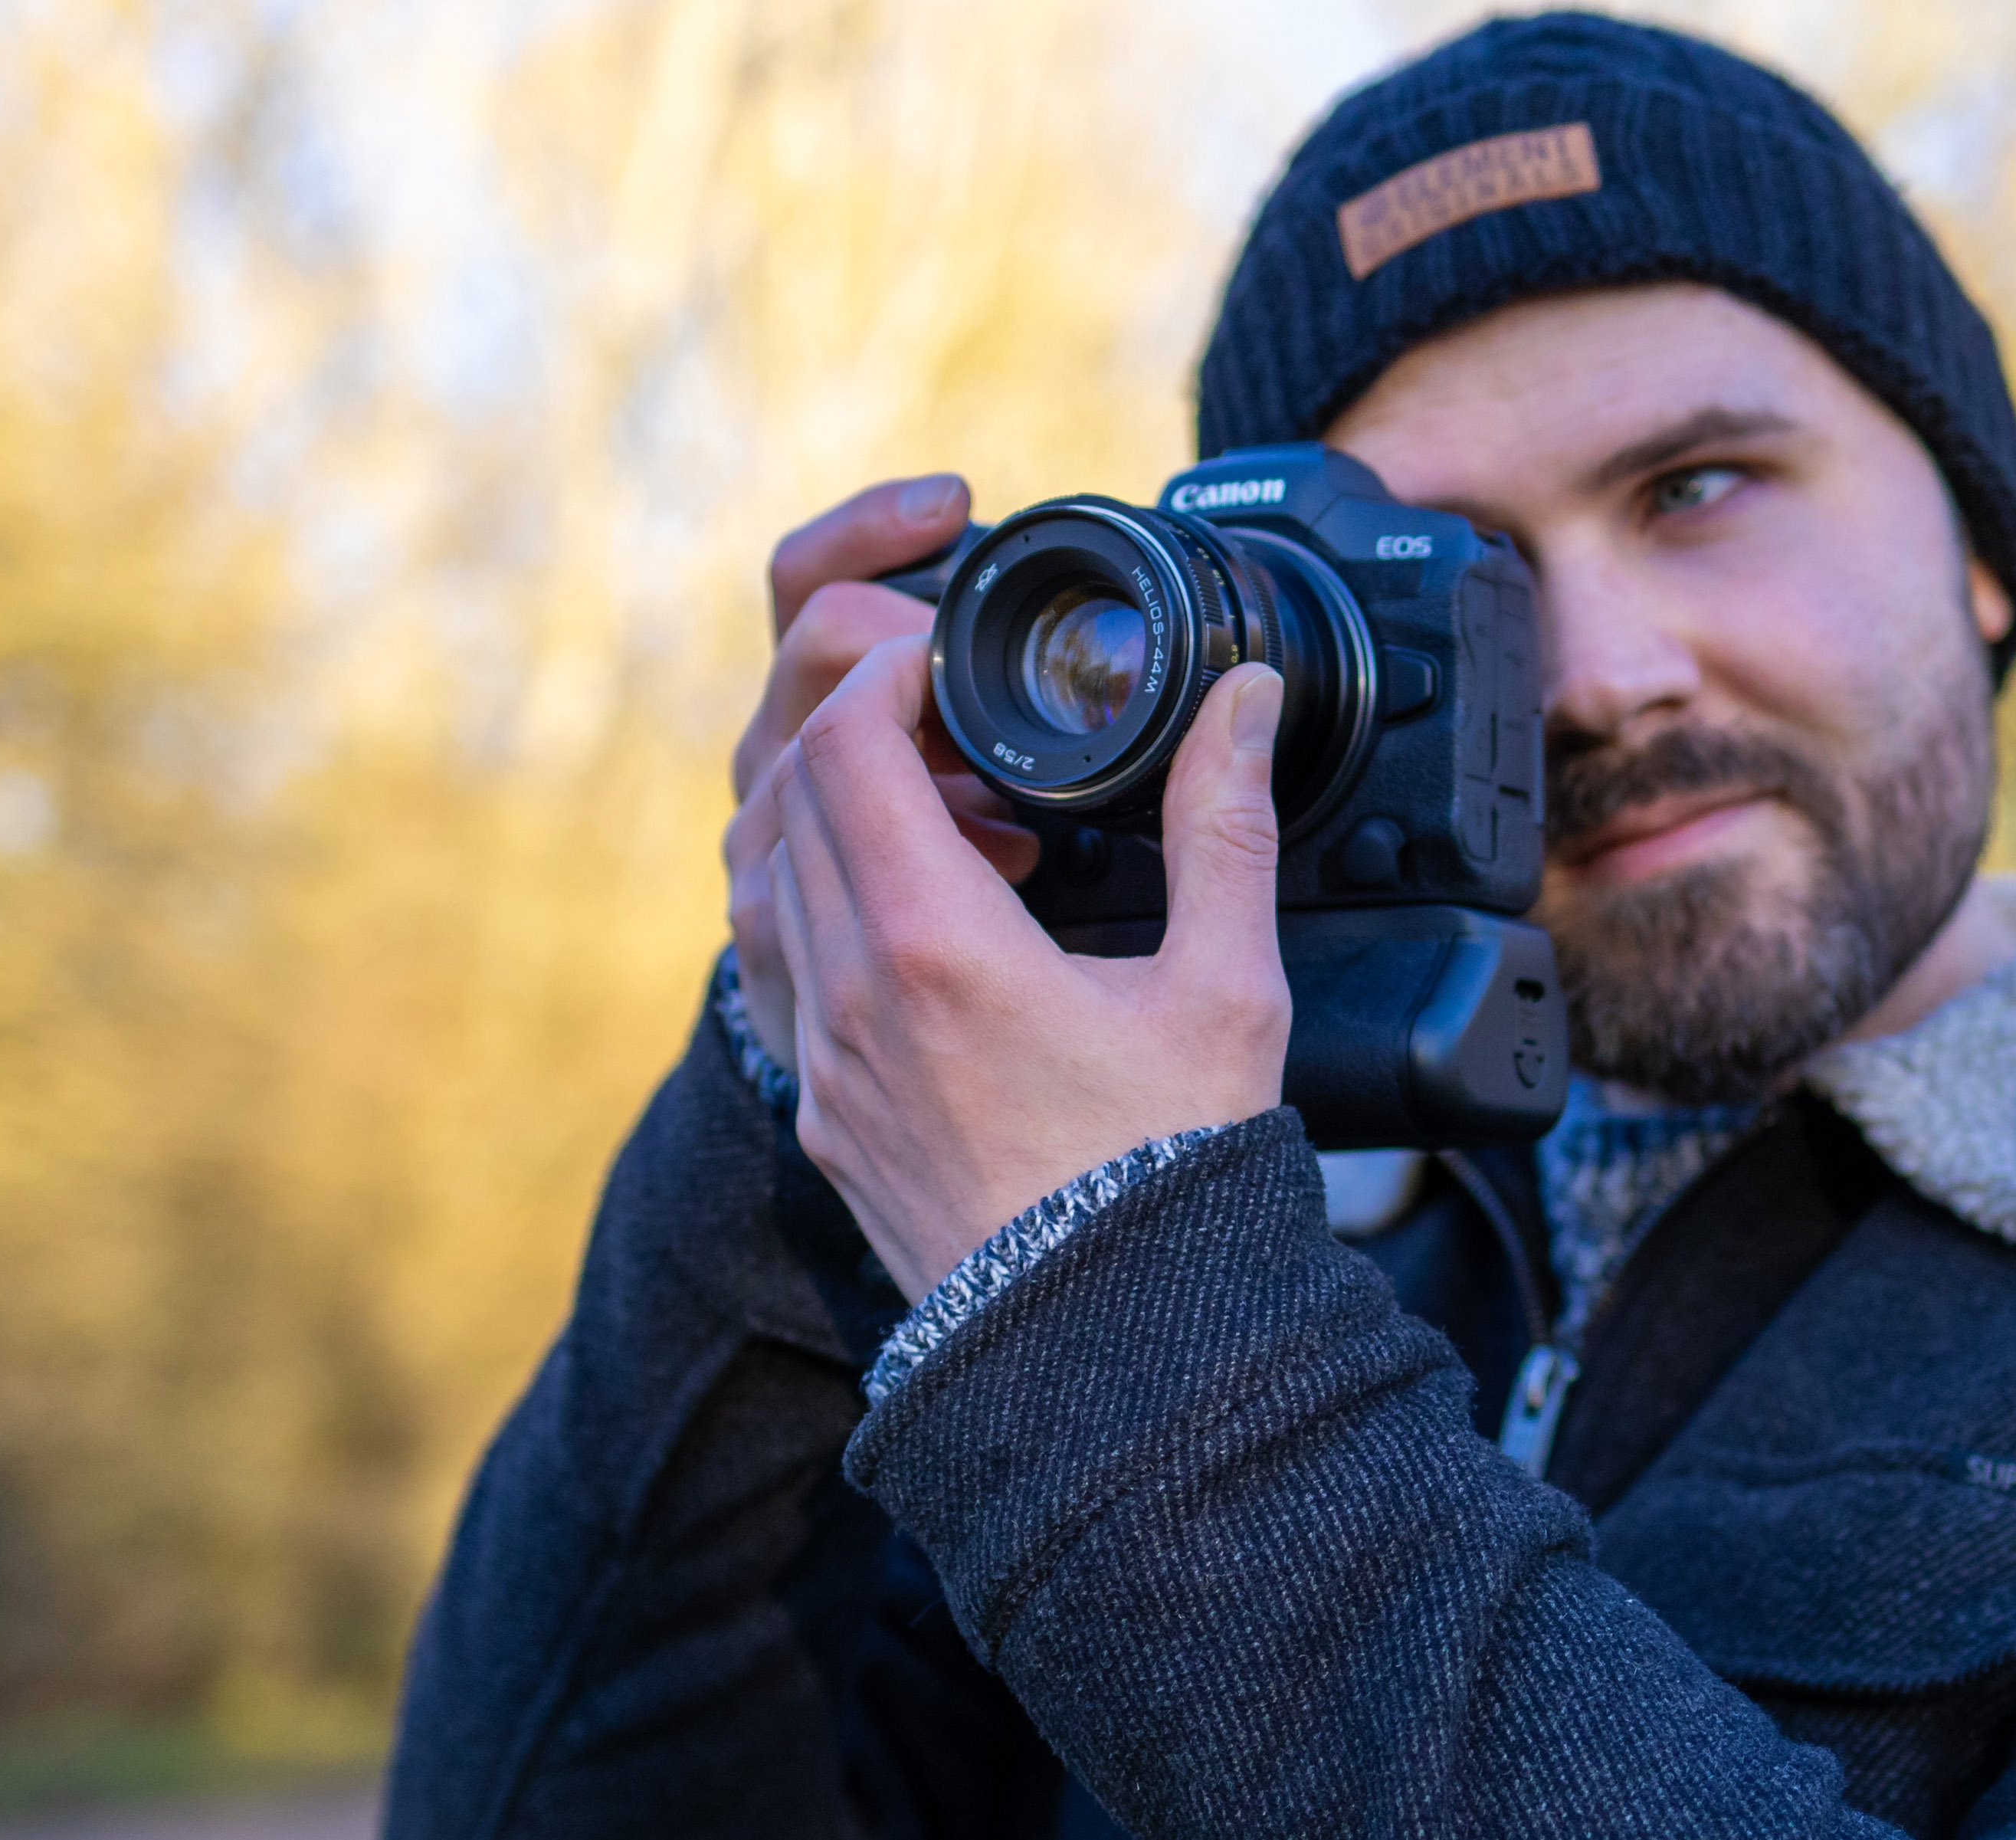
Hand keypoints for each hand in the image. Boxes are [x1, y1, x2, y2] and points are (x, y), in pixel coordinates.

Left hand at [762, 646, 1291, 1293]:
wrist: (1111, 1353)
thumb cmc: (1175, 1173)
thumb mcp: (1225, 987)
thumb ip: (1224, 826)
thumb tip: (1241, 699)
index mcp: (936, 944)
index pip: (850, 745)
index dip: (888, 675)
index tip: (949, 663)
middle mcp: (851, 997)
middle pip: (798, 800)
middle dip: (865, 737)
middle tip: (960, 733)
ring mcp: (825, 1064)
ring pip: (774, 885)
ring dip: (839, 824)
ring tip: (949, 827)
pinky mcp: (824, 1120)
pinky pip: (785, 975)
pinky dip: (830, 914)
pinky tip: (923, 929)